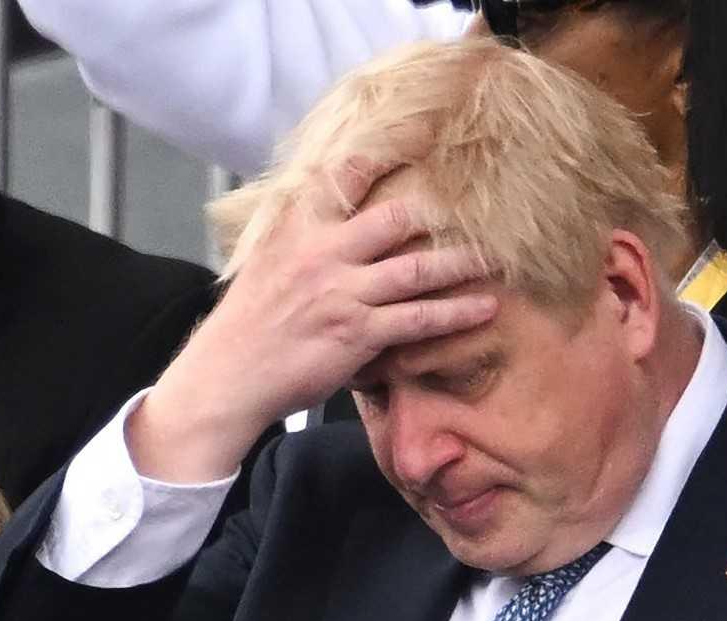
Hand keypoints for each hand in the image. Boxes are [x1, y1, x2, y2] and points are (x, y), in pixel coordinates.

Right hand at [128, 158, 496, 482]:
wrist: (229, 375)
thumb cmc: (250, 321)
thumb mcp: (267, 260)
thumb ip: (304, 235)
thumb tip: (340, 218)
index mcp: (298, 228)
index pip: (343, 178)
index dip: (382, 157)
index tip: (419, 139)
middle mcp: (323, 252)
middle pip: (394, 218)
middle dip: (438, 214)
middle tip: (477, 209)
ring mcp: (343, 293)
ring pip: (417, 269)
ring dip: (461, 263)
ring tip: (497, 258)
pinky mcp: (358, 333)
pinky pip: (418, 319)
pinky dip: (455, 314)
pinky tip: (484, 308)